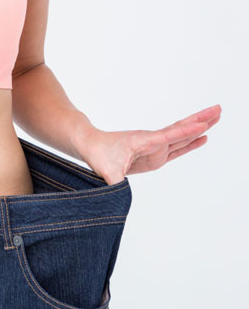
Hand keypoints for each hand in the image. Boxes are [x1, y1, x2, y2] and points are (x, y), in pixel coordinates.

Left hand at [80, 104, 221, 184]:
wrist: (90, 145)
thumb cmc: (97, 154)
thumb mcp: (106, 172)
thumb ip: (115, 185)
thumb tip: (119, 199)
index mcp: (143, 142)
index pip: (169, 136)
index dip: (186, 132)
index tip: (203, 125)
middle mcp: (151, 141)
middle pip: (180, 129)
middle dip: (200, 120)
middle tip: (218, 108)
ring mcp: (154, 147)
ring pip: (180, 136)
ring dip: (198, 127)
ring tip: (217, 117)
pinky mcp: (153, 154)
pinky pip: (175, 147)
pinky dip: (189, 142)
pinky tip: (202, 138)